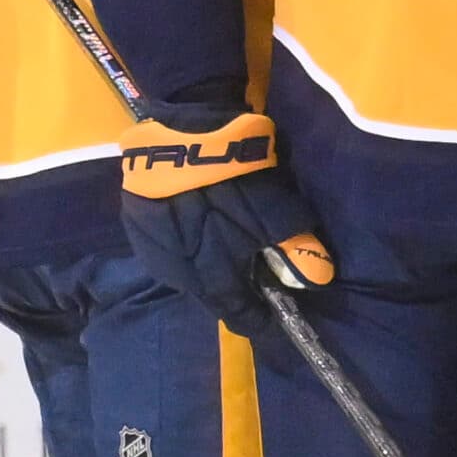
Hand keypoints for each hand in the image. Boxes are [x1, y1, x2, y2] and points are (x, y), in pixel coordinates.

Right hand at [118, 107, 331, 345]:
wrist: (182, 138)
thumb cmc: (234, 182)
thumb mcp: (277, 214)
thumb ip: (298, 250)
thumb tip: (319, 278)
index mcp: (212, 281)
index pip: (239, 317)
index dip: (259, 318)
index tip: (273, 316)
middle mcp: (178, 277)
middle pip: (212, 295)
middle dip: (233, 290)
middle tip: (251, 275)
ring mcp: (152, 251)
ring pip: (186, 272)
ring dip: (206, 266)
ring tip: (223, 247)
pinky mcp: (136, 226)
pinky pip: (167, 247)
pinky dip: (185, 244)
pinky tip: (196, 226)